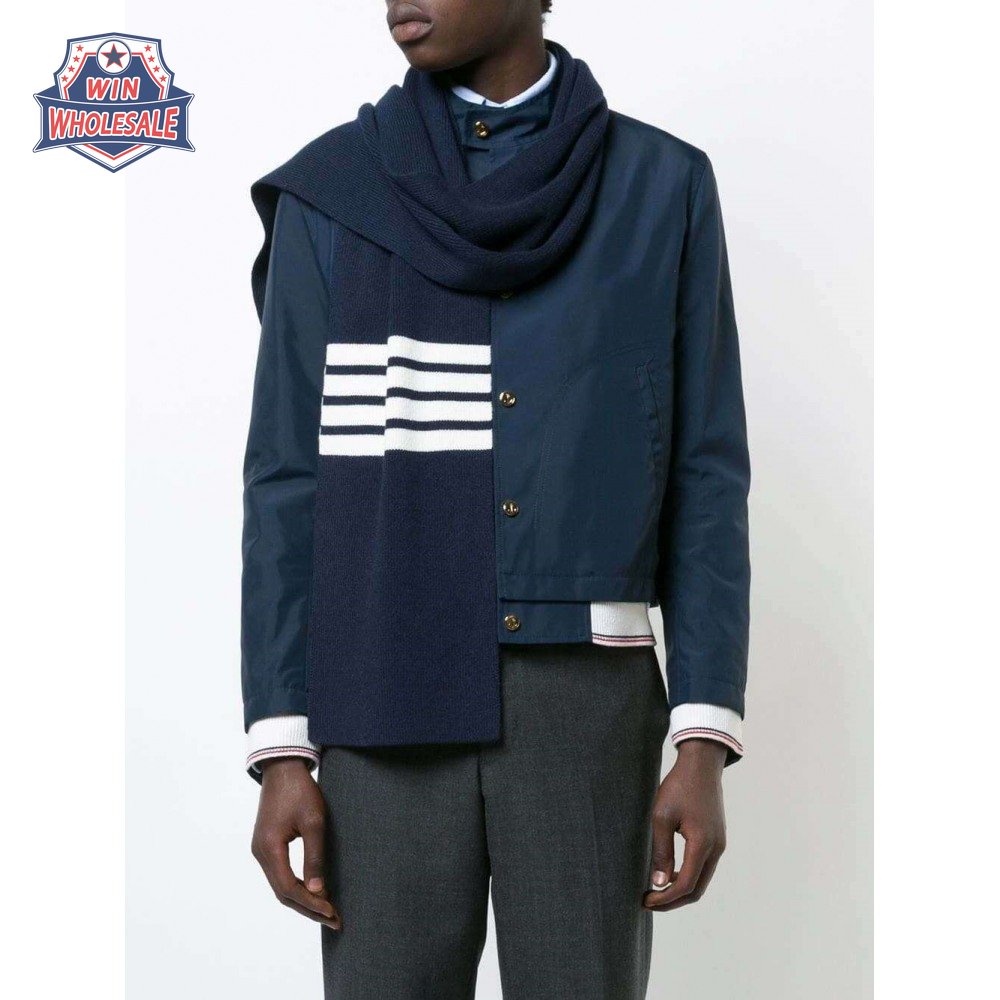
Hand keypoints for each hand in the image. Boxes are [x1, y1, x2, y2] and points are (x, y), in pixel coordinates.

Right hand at [251, 758, 340, 929]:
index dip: (311, 903)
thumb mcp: (314, 821)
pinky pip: (280, 874)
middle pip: (283, 893)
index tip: (333, 912)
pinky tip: (313, 892)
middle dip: (309, 908)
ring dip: (303, 899)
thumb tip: (318, 891)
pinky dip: (296, 887)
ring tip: (327, 912)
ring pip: (280, 885)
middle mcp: (260, 853)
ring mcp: (261, 850)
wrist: (283, 767)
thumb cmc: (300, 790)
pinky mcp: (267, 845)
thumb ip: (315, 857)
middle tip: (334, 920)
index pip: (289, 888)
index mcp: (269, 848)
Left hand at [643, 739, 726, 911]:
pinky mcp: (717, 838)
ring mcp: (719, 844)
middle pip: (697, 889)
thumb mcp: (662, 817)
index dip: (665, 898)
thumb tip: (659, 883)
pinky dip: (688, 876)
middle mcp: (716, 848)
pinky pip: (704, 866)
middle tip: (649, 902)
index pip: (685, 885)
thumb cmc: (678, 787)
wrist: (701, 765)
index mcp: (703, 844)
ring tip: (656, 890)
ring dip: (681, 890)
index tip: (645, 901)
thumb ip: (662, 852)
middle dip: (673, 900)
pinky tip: (669, 873)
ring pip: (702, 879)